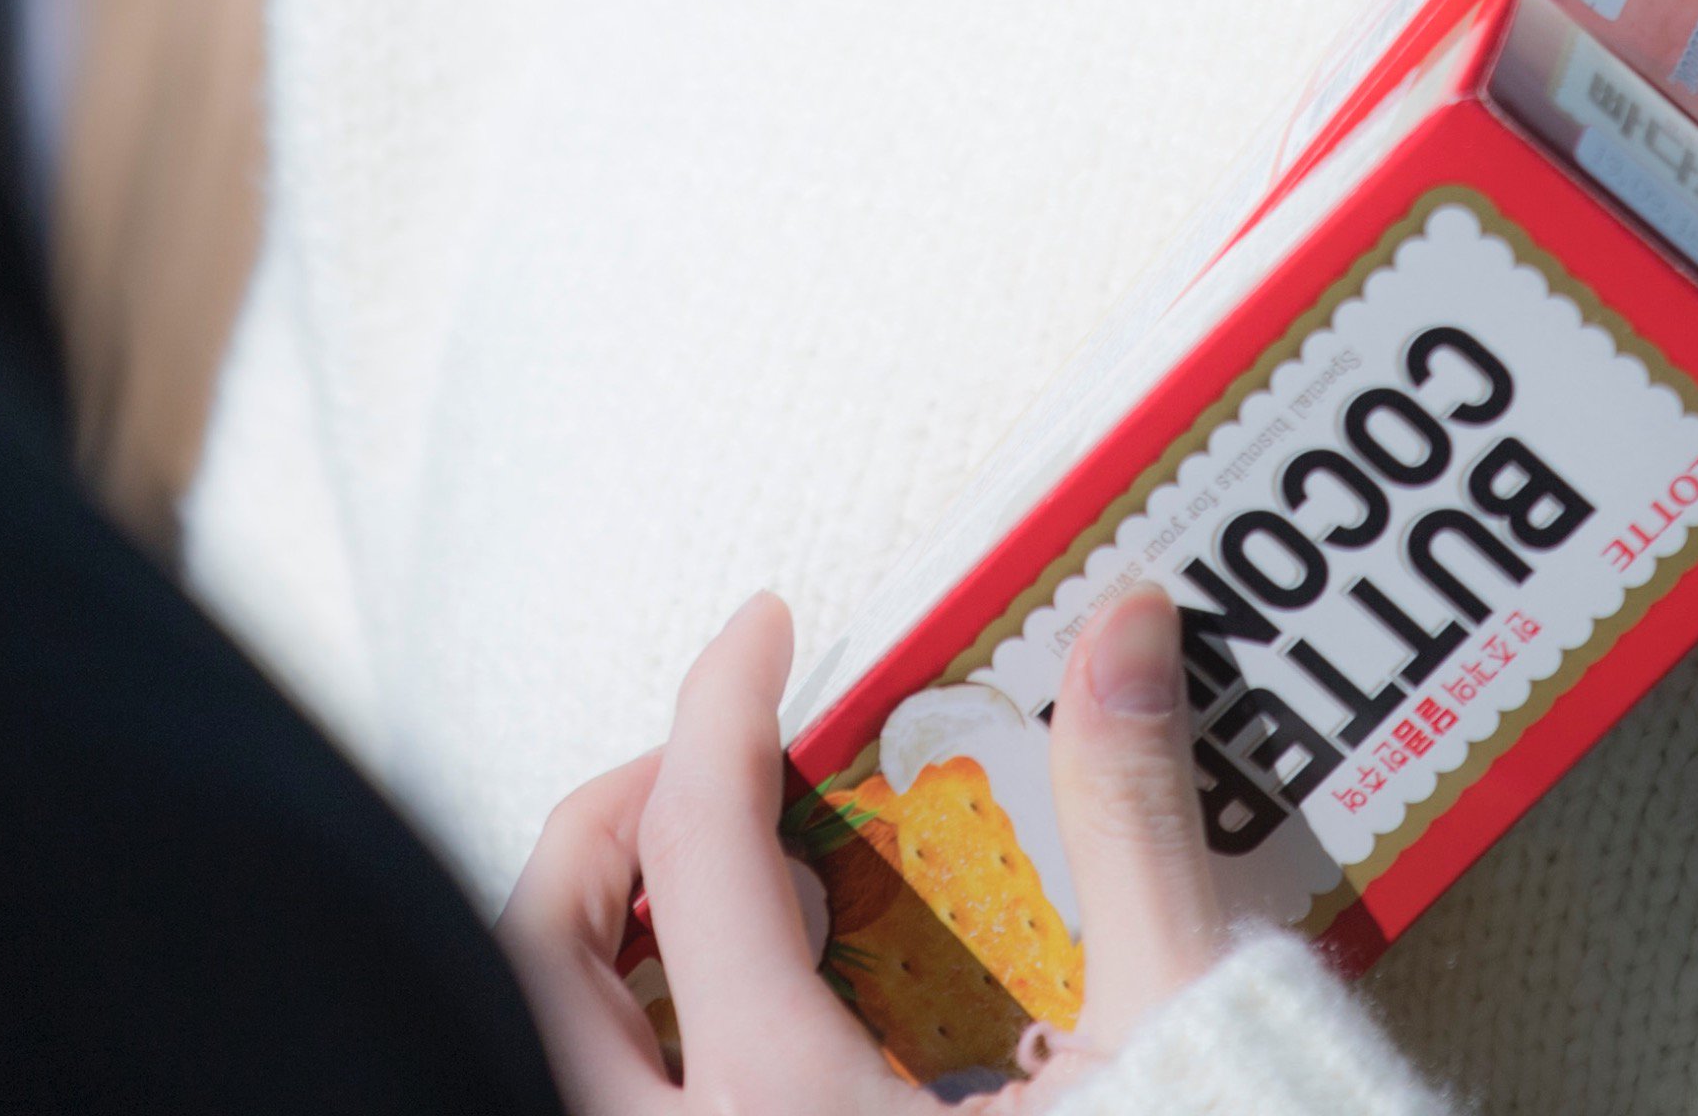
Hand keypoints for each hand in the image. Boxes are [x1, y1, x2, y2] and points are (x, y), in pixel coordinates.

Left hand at [502, 582, 1229, 1110]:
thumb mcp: (1160, 1037)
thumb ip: (1125, 822)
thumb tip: (1123, 635)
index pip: (694, 846)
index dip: (721, 705)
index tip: (763, 635)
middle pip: (538, 963)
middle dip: (604, 832)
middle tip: (708, 774)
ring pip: (539, 1059)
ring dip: (596, 964)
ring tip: (715, 914)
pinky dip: (626, 1063)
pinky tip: (737, 1051)